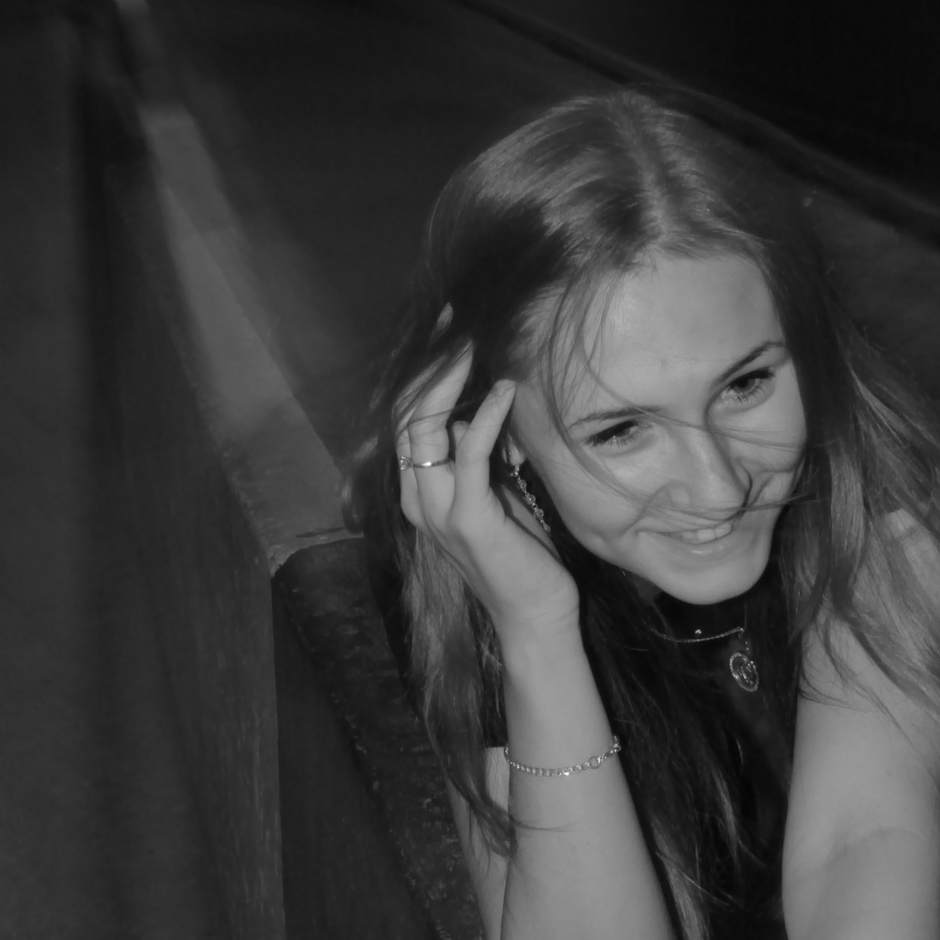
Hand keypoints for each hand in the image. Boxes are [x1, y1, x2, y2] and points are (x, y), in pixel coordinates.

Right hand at [397, 346, 578, 643]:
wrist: (533, 616)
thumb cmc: (520, 557)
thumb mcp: (493, 496)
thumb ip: (475, 460)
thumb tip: (471, 414)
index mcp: (419, 492)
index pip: (406, 419)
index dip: (424, 372)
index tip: (449, 331)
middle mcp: (418, 499)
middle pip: (406, 415)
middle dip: (431, 364)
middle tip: (455, 322)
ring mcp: (438, 511)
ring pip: (424, 429)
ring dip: (450, 381)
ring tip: (474, 344)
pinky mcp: (469, 520)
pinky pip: (468, 456)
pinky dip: (485, 417)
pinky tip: (505, 390)